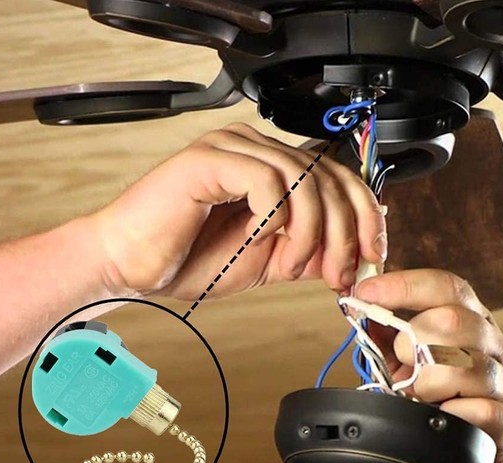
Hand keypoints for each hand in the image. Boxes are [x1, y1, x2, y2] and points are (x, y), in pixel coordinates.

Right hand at [91, 123, 385, 299]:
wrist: (131, 266)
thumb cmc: (190, 260)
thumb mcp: (268, 260)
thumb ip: (308, 251)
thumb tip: (352, 256)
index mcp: (272, 169)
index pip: (337, 178)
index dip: (363, 215)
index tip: (371, 255)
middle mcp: (256, 150)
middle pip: (329, 177)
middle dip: (343, 233)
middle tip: (335, 273)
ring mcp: (232, 149)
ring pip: (303, 180)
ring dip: (308, 233)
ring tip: (287, 266)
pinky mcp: (209, 158)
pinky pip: (267, 181)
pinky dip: (274, 217)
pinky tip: (258, 237)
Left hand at [355, 268, 502, 462]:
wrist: (448, 454)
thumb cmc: (425, 398)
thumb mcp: (400, 359)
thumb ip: (383, 330)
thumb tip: (358, 304)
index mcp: (469, 320)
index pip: (446, 286)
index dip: (404, 286)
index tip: (366, 292)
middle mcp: (492, 345)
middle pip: (454, 320)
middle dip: (411, 342)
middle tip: (400, 365)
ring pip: (465, 366)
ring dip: (426, 384)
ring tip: (416, 397)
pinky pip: (482, 410)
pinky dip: (449, 414)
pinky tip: (438, 415)